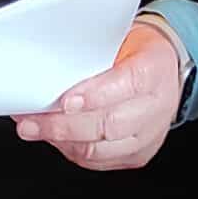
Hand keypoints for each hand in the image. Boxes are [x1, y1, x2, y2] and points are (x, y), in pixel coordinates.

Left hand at [15, 18, 181, 169]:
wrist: (165, 72)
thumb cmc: (137, 52)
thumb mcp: (121, 37)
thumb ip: (92, 53)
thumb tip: (50, 68)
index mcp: (155, 69)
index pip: (128, 84)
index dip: (95, 95)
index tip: (64, 100)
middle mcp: (157, 106)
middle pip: (110, 124)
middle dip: (65, 125)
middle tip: (32, 121)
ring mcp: (149, 135)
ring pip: (101, 148)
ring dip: (61, 141)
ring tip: (33, 130)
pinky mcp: (137, 155)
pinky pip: (99, 161)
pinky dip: (71, 150)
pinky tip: (54, 139)